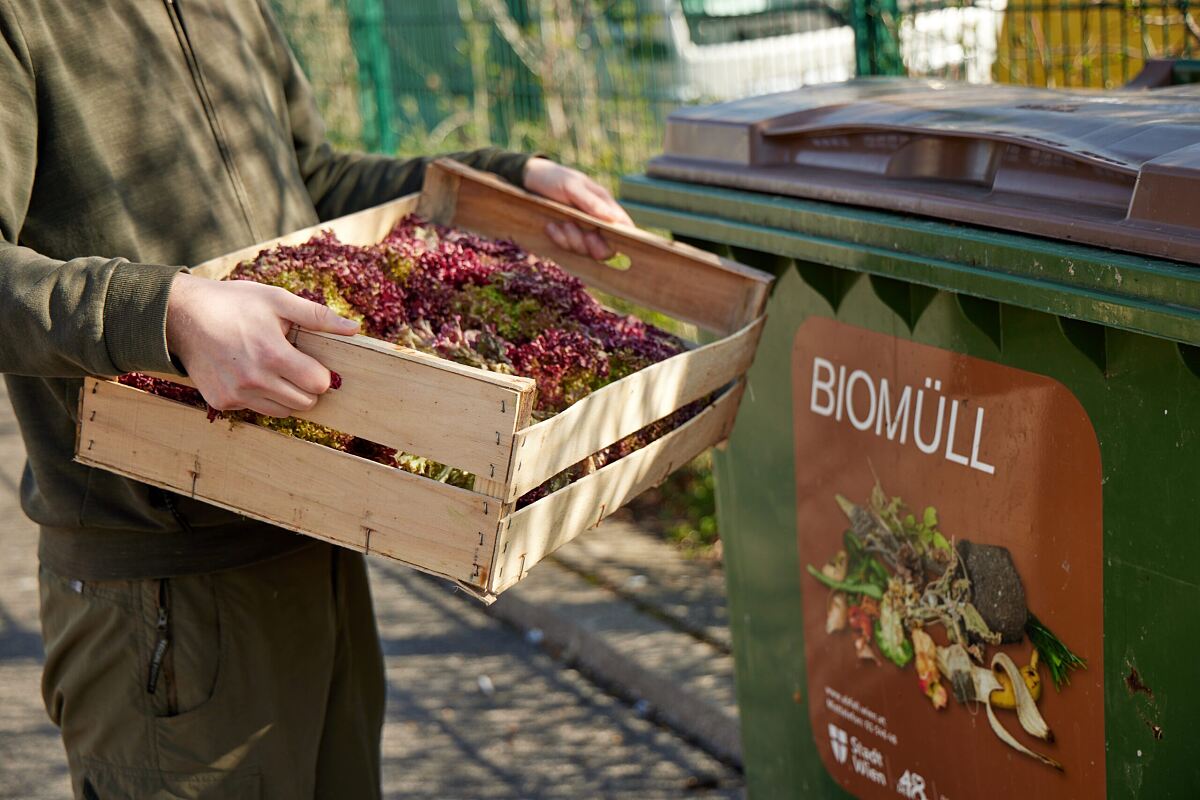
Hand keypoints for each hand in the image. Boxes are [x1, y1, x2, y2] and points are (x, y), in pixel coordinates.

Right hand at [166, 273, 359, 416]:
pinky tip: (246, 373)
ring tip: (270, 368)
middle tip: (292, 364)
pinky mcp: (221, 402)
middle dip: (306, 386)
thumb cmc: (234, 303)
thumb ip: (317, 316)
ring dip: (284, 395)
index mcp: (272, 355)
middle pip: (304, 403)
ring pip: (282, 411)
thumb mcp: (277, 300)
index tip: (310, 360)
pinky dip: (258, 396)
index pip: (318, 384)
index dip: (320, 373)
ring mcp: (235, 395)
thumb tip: (354, 328)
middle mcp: (254, 381)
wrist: (181, 315)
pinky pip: (255, 409)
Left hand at [522, 157, 634, 259]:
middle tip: (572, 226)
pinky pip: (568, 248)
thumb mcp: (572, 186)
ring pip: (585, 250)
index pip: (624, 228)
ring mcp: (582, 231)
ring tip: (560, 222)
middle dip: (589, 244)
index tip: (598, 235)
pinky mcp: (567, 238)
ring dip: (571, 239)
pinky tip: (551, 226)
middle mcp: (598, 222)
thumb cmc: (555, 177)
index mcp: (606, 206)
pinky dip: (559, 239)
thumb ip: (592, 203)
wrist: (530, 180)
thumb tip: (613, 219)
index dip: (620, 238)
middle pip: (605, 248)